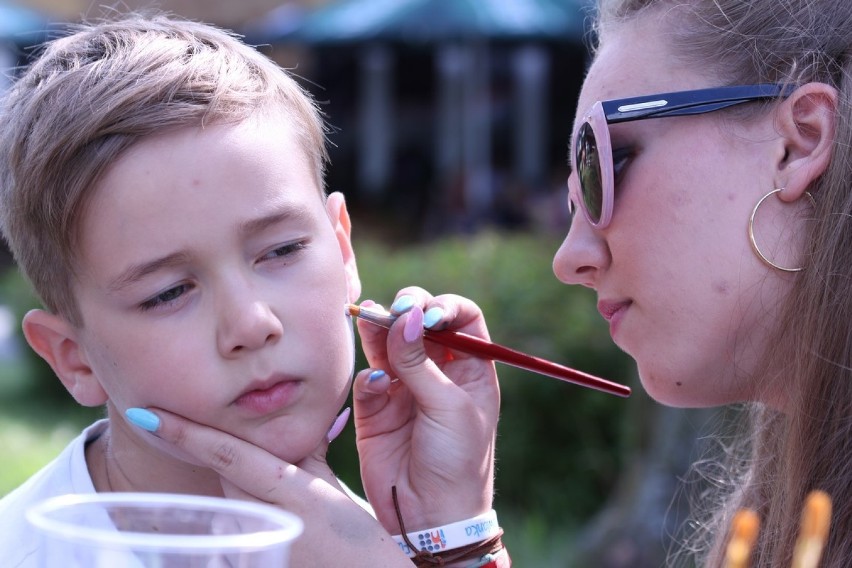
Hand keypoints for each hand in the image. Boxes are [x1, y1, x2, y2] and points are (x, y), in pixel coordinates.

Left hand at [132, 409, 411, 566]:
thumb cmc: (360, 543)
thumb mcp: (333, 491)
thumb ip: (310, 453)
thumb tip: (309, 418)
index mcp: (286, 489)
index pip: (224, 453)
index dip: (182, 432)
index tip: (144, 414)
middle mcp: (260, 518)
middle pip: (227, 475)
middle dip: (242, 465)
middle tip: (280, 476)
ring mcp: (248, 548)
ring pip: (230, 506)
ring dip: (248, 500)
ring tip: (292, 516)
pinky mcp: (245, 564)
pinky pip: (234, 537)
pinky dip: (249, 527)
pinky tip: (286, 536)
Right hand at [353, 288, 500, 533]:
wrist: (430, 516)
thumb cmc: (457, 462)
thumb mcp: (450, 408)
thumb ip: (421, 363)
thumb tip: (405, 318)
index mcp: (471, 368)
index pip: (461, 318)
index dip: (445, 307)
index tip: (429, 315)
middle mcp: (438, 371)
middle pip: (421, 323)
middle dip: (408, 310)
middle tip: (397, 310)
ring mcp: (405, 388)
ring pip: (388, 343)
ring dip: (379, 329)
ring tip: (371, 319)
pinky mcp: (377, 408)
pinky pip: (368, 377)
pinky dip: (369, 375)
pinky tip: (377, 384)